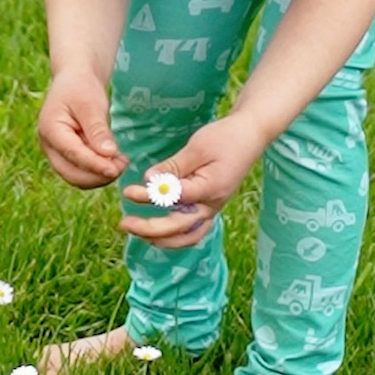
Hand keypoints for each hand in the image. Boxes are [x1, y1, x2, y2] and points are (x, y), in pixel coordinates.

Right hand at [37, 69, 128, 188]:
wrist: (75, 79)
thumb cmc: (82, 87)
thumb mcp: (91, 104)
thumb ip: (98, 130)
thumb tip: (108, 154)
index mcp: (50, 130)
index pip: (73, 154)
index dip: (95, 165)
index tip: (116, 169)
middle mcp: (49, 146)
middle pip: (72, 174)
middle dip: (97, 175)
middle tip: (122, 166)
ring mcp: (57, 153)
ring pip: (77, 177)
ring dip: (100, 175)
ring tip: (122, 162)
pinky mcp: (68, 156)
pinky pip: (83, 171)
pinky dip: (99, 170)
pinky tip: (115, 160)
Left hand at [120, 114, 269, 248]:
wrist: (250, 135)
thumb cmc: (224, 137)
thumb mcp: (197, 146)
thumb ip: (173, 166)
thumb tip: (148, 179)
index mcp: (210, 188)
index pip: (174, 199)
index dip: (149, 197)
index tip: (128, 191)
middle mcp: (213, 204)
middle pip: (179, 226)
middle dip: (149, 228)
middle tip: (124, 223)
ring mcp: (213, 208)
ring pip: (187, 236)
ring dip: (161, 239)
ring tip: (137, 233)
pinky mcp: (211, 207)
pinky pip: (193, 230)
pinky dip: (175, 237)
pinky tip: (156, 234)